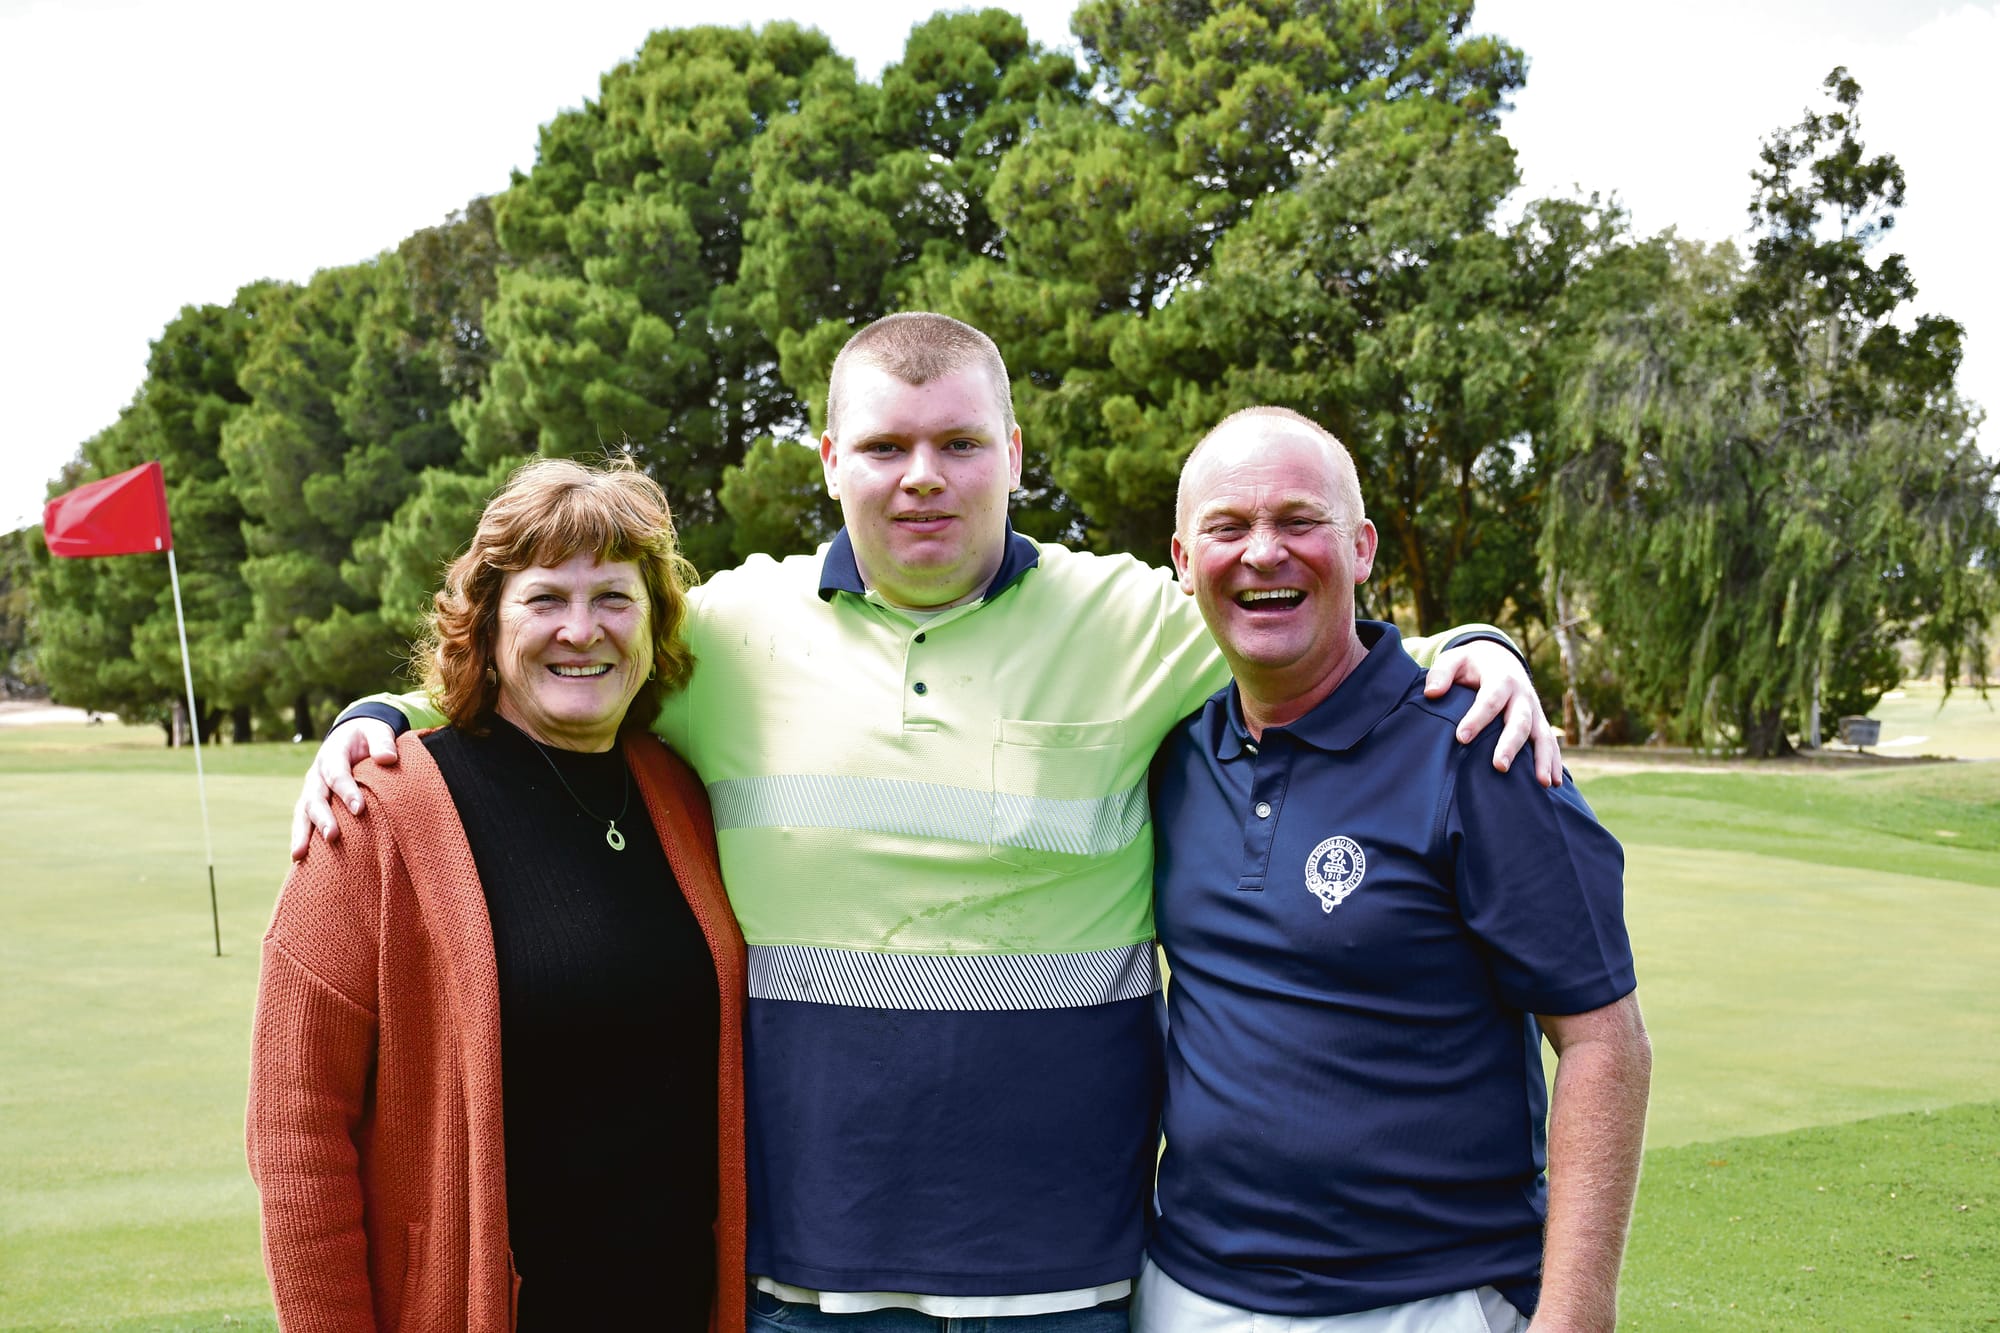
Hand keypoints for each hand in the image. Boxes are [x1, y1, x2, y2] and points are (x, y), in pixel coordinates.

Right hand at [289, 718, 399, 859]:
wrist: (352, 735)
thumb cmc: (368, 737)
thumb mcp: (377, 731)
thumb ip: (383, 743)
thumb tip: (388, 759)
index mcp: (333, 755)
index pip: (337, 774)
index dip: (347, 791)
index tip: (360, 809)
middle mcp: (317, 774)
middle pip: (315, 797)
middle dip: (322, 817)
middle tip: (332, 836)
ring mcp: (312, 789)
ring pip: (302, 812)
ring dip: (302, 833)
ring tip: (299, 855)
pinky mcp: (312, 802)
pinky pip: (304, 820)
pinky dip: (302, 837)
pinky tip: (300, 860)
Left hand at [1424, 640, 1561, 786]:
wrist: (1499, 658)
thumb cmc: (1471, 664)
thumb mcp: (1454, 660)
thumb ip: (1441, 673)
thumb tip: (1432, 694)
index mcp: (1500, 678)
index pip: (1489, 699)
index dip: (1476, 718)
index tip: (1461, 738)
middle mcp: (1521, 694)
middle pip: (1519, 721)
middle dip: (1510, 744)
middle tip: (1499, 766)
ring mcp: (1534, 709)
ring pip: (1541, 734)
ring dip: (1542, 758)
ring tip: (1542, 782)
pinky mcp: (1539, 722)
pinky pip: (1549, 743)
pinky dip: (1554, 761)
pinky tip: (1554, 782)